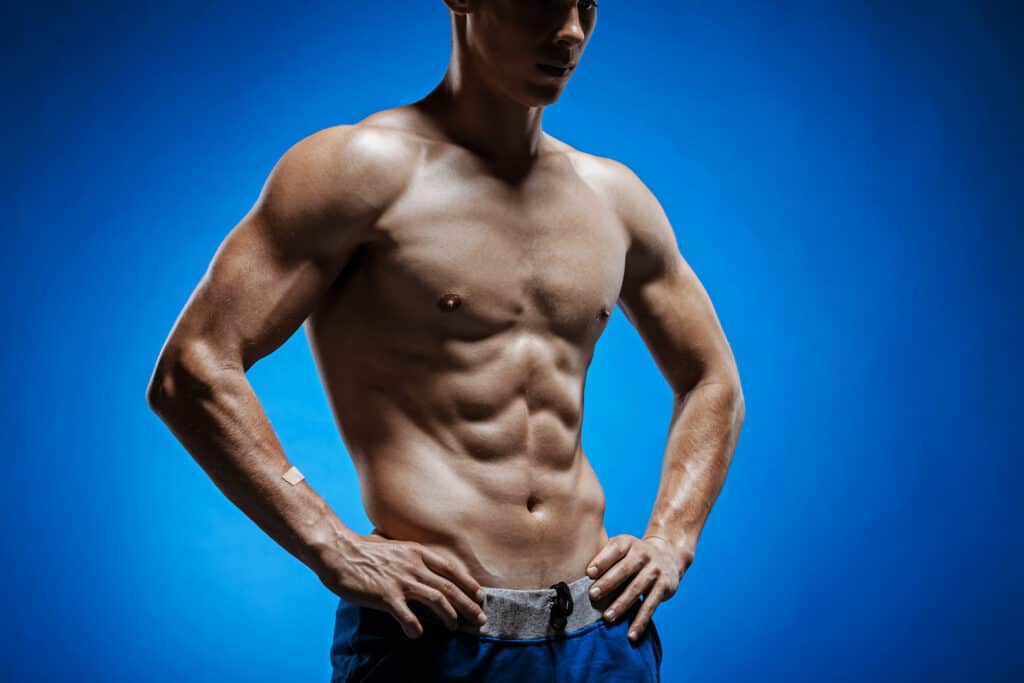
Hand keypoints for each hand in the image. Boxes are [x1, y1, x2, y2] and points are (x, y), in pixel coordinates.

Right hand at [314, 530, 486, 638]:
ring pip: (436, 599)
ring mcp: (401, 580)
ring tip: (455, 628)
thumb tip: (428, 574)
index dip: (468, 584)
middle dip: (468, 604)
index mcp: (417, 553)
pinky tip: (417, 635)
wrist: (340, 553)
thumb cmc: (366, 552)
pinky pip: (407, 615)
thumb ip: (413, 560)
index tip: (480, 596)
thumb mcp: (397, 549)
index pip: (451, 569)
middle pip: (449, 587)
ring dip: (450, 616)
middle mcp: (414, 566)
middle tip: (479, 619)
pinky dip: (415, 627)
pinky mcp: (386, 595)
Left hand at [585, 534, 687, 641]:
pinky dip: (640, 621)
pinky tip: (631, 634)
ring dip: (622, 604)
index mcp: (628, 543)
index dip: (602, 560)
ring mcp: (655, 571)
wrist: (668, 556)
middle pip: (625, 569)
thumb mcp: (621, 548)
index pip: (615, 549)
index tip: (588, 573)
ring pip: (637, 589)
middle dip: (608, 583)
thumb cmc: (632, 556)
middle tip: (592, 596)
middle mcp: (643, 554)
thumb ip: (602, 557)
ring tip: (607, 617)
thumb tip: (576, 573)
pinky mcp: (665, 587)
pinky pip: (651, 606)